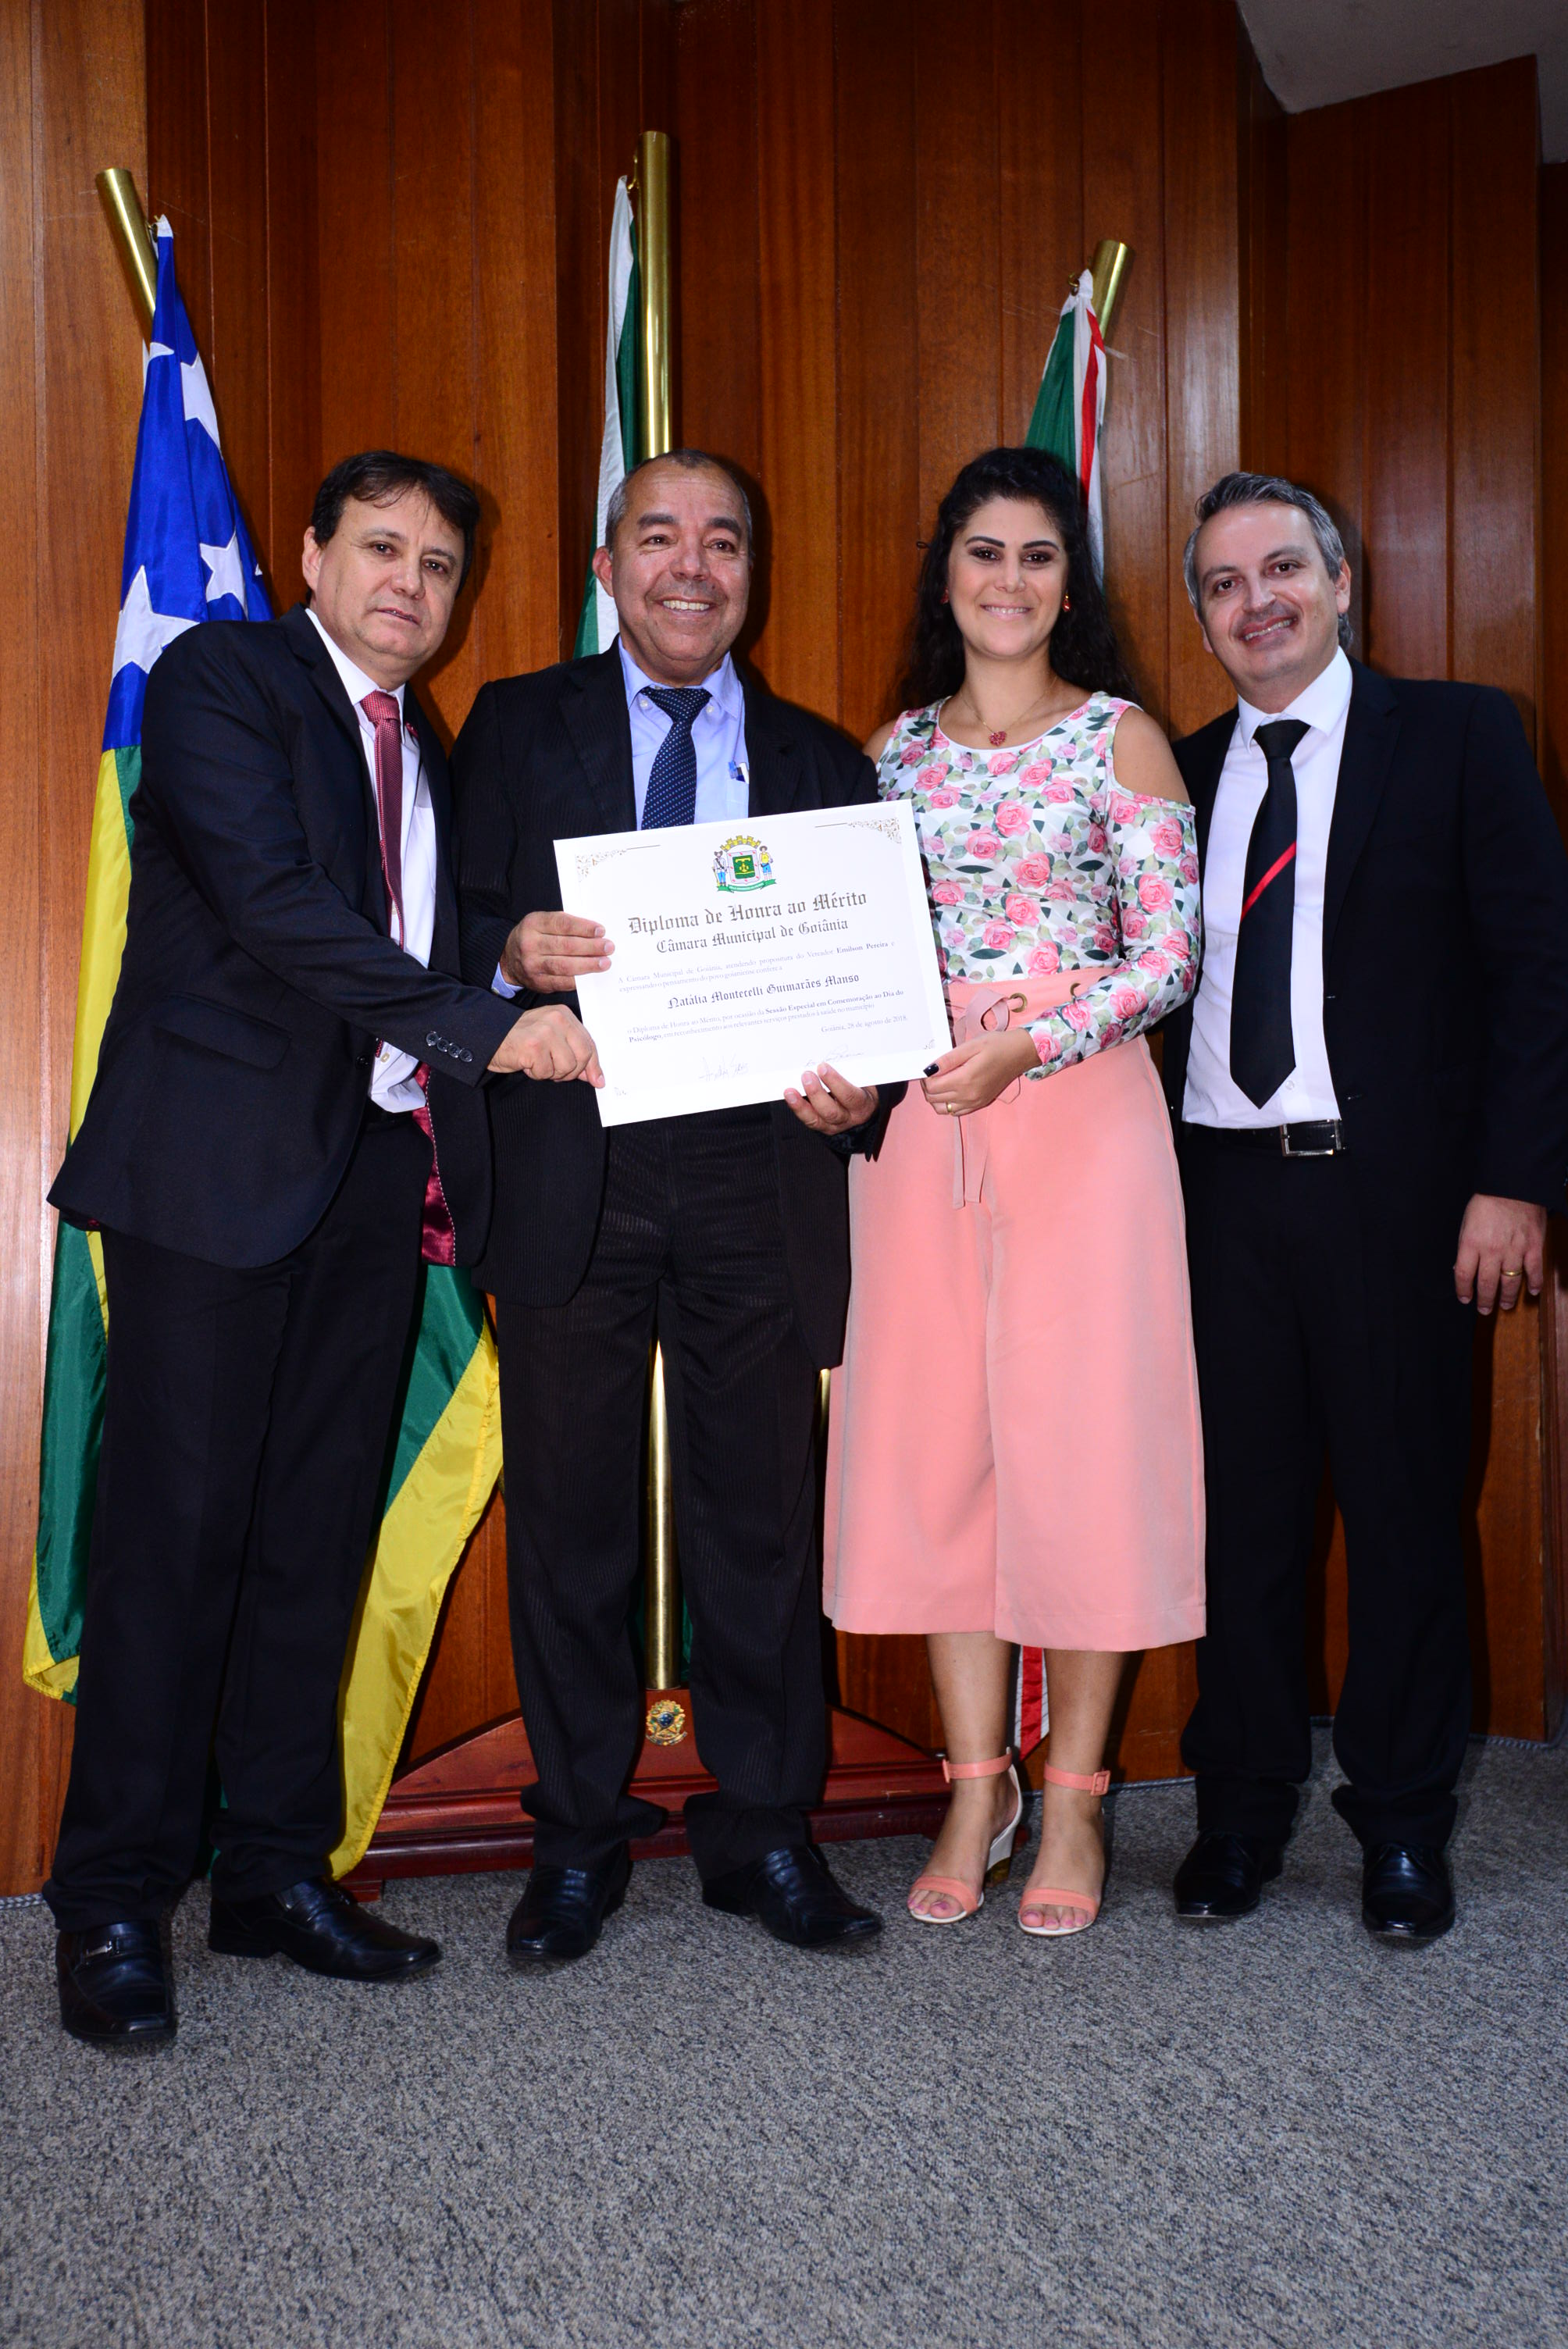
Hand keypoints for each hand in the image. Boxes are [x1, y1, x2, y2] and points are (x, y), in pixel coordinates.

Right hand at [488, 1005, 603, 1085]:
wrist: (488, 1036)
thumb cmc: (520, 1039)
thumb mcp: (551, 1040)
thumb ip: (573, 1053)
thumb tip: (595, 1077)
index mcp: (564, 1015)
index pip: (589, 1043)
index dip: (593, 1065)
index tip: (597, 1080)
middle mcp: (557, 1019)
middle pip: (582, 1057)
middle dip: (571, 1072)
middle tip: (554, 1071)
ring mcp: (545, 1032)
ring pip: (566, 1067)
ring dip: (551, 1073)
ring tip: (537, 1062)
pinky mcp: (533, 1046)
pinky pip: (546, 1072)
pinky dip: (536, 1073)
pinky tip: (526, 1063)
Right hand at [502, 910, 612, 992]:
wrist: (509, 960)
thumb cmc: (534, 938)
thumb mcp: (542, 923)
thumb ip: (564, 925)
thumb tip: (594, 932)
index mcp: (533, 924)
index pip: (562, 924)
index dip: (583, 928)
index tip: (601, 931)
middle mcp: (530, 944)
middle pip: (565, 945)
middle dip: (591, 947)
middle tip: (608, 947)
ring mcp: (532, 965)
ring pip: (564, 965)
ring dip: (588, 964)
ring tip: (604, 963)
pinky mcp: (537, 982)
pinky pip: (561, 982)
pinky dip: (578, 979)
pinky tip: (591, 976)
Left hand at [784, 1064, 877, 1135]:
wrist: (863, 1111)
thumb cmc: (861, 1089)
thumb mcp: (863, 1081)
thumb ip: (849, 1073)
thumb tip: (826, 1059)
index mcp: (862, 1104)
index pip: (849, 1096)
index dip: (835, 1082)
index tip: (822, 1067)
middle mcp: (848, 1118)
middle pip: (831, 1111)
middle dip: (816, 1093)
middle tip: (806, 1075)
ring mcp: (834, 1125)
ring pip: (816, 1119)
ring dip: (801, 1104)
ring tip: (790, 1091)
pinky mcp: (821, 1127)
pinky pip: (808, 1120)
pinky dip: (797, 1108)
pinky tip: (790, 1097)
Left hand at [920, 1029, 1040, 1116]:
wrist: (1020, 1054)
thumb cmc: (997, 1046)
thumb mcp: (971, 1046)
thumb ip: (948, 1059)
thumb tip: (928, 1069)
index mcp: (965, 1079)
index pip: (931, 1087)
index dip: (925, 1077)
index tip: (928, 1067)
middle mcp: (968, 1095)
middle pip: (934, 1099)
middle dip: (927, 1086)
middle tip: (932, 1072)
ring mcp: (974, 1102)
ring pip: (942, 1109)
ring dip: (935, 1097)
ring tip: (940, 1081)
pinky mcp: (979, 1104)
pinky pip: (955, 1112)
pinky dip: (947, 1104)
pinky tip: (950, 1090)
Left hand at [1453, 1192, 1546, 1314]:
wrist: (1512, 1185)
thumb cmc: (1486, 1202)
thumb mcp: (1466, 1223)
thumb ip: (1465, 1248)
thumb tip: (1461, 1269)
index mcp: (1471, 1243)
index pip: (1464, 1276)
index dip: (1463, 1291)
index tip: (1464, 1298)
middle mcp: (1492, 1251)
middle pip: (1487, 1284)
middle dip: (1484, 1300)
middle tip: (1484, 1310)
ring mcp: (1514, 1250)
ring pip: (1510, 1282)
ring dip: (1506, 1297)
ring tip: (1503, 1305)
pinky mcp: (1533, 1246)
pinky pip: (1534, 1271)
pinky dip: (1534, 1284)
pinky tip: (1531, 1292)